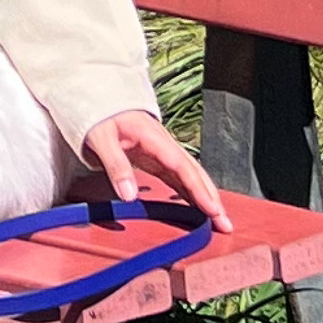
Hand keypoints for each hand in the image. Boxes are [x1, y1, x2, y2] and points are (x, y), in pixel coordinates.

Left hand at [81, 108, 228, 224]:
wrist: (97, 99)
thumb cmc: (99, 116)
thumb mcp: (100, 138)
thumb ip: (115, 166)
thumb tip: (130, 197)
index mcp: (154, 138)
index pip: (183, 167)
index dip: (199, 189)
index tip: (212, 209)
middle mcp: (164, 145)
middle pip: (194, 172)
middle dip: (212, 197)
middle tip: (226, 223)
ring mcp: (161, 152)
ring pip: (190, 175)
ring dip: (205, 196)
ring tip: (219, 220)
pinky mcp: (156, 158)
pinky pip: (178, 177)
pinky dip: (190, 192)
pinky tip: (197, 207)